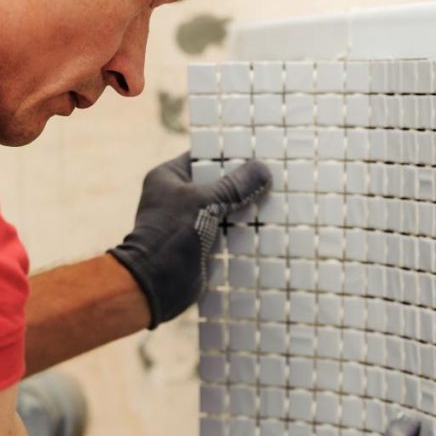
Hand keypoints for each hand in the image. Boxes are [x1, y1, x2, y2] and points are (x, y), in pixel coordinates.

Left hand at [109, 153, 270, 327]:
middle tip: (273, 178)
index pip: (202, 158)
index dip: (228, 154)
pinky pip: (226, 233)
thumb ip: (235, 186)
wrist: (158, 283)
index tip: (257, 153)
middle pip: (217, 185)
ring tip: (277, 202)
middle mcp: (177, 197)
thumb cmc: (174, 232)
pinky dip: (243, 232)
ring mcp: (189, 222)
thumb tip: (263, 170)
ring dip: (246, 210)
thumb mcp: (206, 201)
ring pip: (225, 210)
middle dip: (243, 185)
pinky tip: (268, 228)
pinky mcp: (200, 245)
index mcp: (168, 178)